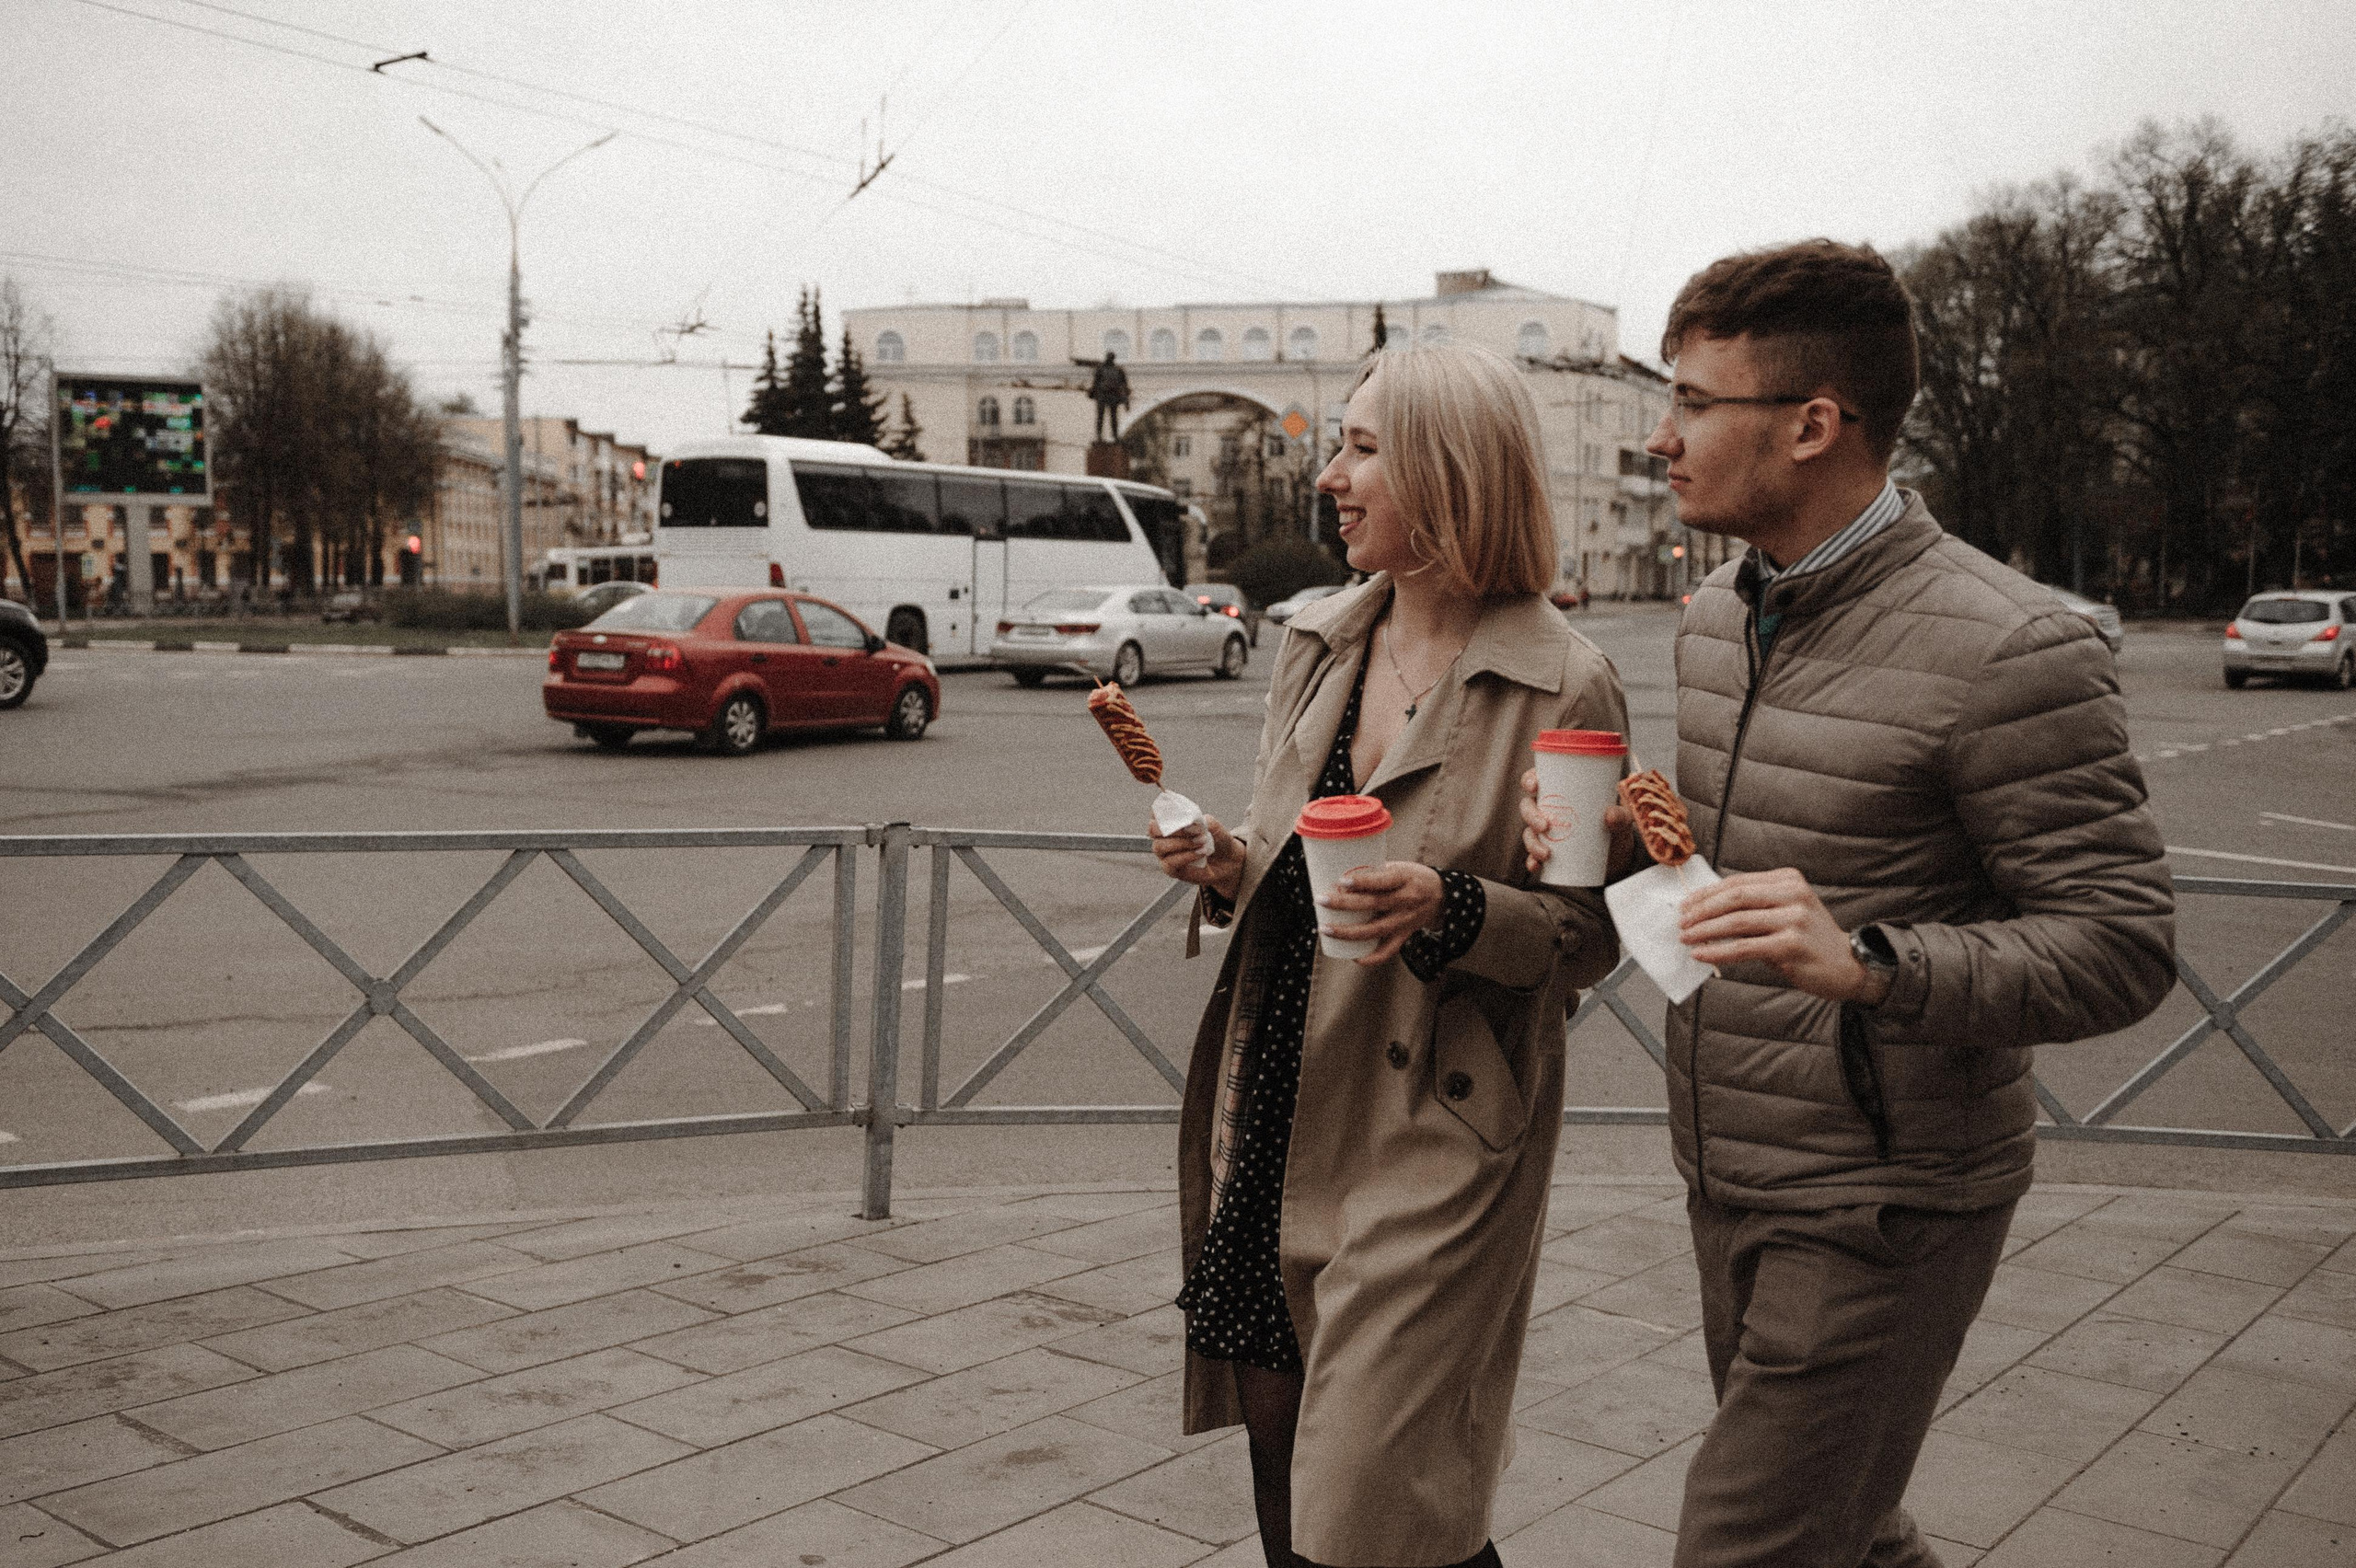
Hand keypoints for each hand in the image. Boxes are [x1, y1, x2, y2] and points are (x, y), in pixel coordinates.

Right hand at [1149, 812, 1243, 900]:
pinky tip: (1200, 853)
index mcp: (1170, 821)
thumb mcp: (1213, 826)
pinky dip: (1187, 856)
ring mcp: (1165, 854)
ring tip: (1201, 842)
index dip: (1162, 810)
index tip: (1178, 812)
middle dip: (1173, 828)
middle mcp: (1163, 837)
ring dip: (1182, 842)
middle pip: (1153, 829)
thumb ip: (1201, 821)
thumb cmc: (1216, 840)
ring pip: (1159, 846)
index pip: (1156, 812)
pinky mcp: (1170, 869)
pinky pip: (1170, 862)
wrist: (1227, 861)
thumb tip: (1188, 826)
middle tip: (1194, 830)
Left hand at [1317, 861, 1442, 966]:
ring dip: (1348, 932)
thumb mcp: (1399, 867)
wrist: (1441, 896)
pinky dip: (1370, 958)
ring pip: (1374, 930)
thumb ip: (1374, 873)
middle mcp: (1406, 901)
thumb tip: (1339, 878)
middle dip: (1344, 904)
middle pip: (1373, 904)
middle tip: (1321, 900)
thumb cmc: (1412, 876)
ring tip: (1325, 929)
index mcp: (1405, 879)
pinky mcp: (1404, 935)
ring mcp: (1404, 920)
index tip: (1341, 881)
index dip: (1362, 882)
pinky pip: (1387, 951)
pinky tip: (1353, 956)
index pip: (1383, 881)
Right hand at [1518, 768, 1638, 880]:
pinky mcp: (1548, 853)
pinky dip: (1532, 861)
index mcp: (1562, 793)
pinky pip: (1533, 856)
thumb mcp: (1622, 820)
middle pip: (1528, 807)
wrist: (1619, 857)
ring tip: (1546, 853)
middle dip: (1531, 816)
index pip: (1538, 780)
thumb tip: (1610, 814)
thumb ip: (1620, 815)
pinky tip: (1536, 866)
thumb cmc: (1616, 828)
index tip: (1534, 786)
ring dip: (1531, 843)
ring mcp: (1547, 833)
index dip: (1530, 780)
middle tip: (1544, 826)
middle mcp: (1550, 811)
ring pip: (1529, 833)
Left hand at [1677, 868, 1884, 1001]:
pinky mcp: (1791, 945)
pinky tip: (1702, 955)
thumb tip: (1705, 910)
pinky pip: (1744, 947)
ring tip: (1686, 939)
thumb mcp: (1784, 912)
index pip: (1737, 882)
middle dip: (1702, 910)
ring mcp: (1794, 919)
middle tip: (1681, 923)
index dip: (1706, 894)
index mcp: (1788, 880)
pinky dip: (1718, 951)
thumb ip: (1753, 906)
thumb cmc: (1808, 940)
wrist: (1848, 965)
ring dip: (1705, 931)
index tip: (1685, 905)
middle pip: (1734, 897)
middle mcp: (1793, 894)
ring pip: (1736, 921)